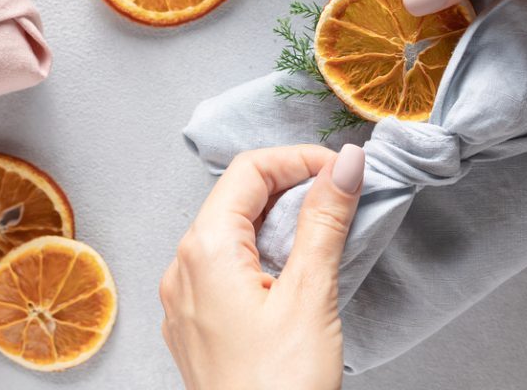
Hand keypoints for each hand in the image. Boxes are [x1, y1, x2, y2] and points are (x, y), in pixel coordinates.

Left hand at [161, 144, 365, 389]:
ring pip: (232, 234)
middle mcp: (183, 270)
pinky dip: (264, 256)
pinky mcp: (198, 328)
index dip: (298, 159)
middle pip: (236, 198)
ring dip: (279, 222)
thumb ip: (325, 220)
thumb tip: (343, 164)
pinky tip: (296, 274)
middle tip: (340, 195)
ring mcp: (186, 301)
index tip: (341, 169)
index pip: (248, 171)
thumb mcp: (311, 294)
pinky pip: (226, 270)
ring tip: (325, 232)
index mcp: (204, 251)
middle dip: (290, 187)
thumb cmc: (279, 388)